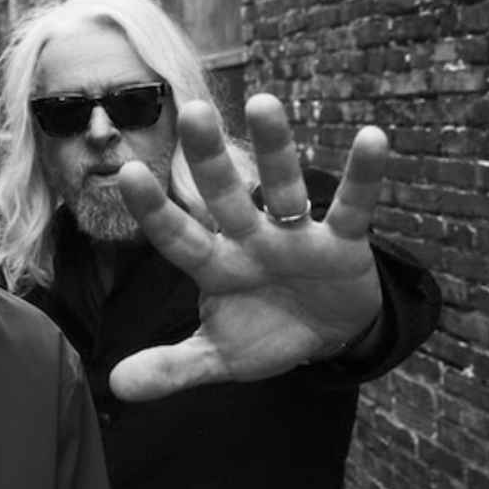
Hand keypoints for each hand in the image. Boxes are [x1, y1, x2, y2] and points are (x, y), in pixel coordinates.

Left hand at [109, 94, 384, 401]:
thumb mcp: (219, 357)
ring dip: (276, 147)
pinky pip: (352, 206)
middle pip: (225, 195)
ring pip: (283, 186)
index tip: (126, 173)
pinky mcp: (342, 242)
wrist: (326, 338)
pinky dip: (364, 176)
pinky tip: (373, 136)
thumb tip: (115, 386)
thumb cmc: (264, 335)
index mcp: (215, 266)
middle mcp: (250, 240)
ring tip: (264, 102)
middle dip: (209, 158)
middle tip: (191, 110)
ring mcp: (295, 237)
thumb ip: (172, 367)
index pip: (177, 235)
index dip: (154, 209)